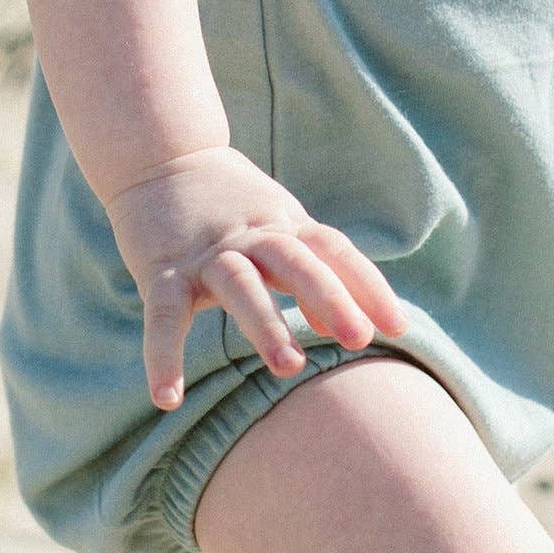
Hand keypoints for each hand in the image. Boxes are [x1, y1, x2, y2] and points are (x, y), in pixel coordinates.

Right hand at [105, 147, 408, 409]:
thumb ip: (312, 277)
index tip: (398, 326)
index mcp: (284, 226)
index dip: (368, 285)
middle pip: (296, 262)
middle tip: (360, 340)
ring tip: (289, 367)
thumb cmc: (230, 206)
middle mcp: (250, 236)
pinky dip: (162, 357)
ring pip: (240, 284)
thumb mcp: (278, 231)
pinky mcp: (160, 269)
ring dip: (266, 324)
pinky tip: (167, 399)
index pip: (334, 250)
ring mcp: (205, 252)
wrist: (156, 153)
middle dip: (330, 298)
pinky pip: (163, 316)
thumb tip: (343, 328)